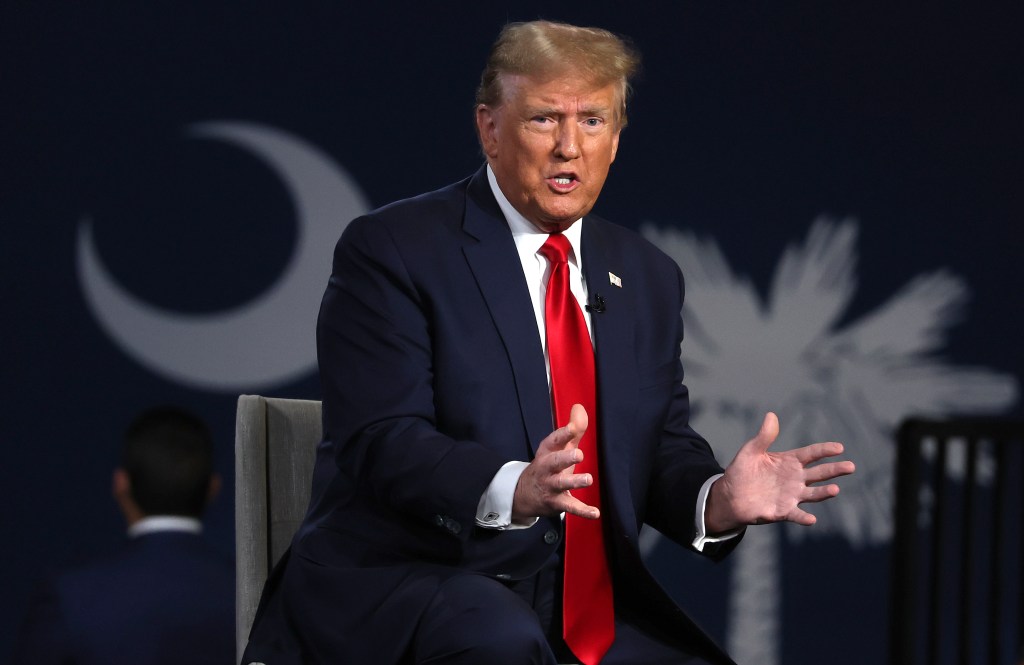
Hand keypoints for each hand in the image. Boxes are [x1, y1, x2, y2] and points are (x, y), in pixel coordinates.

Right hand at [512, 404, 600, 523]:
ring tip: (588, 479)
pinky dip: (582, 511)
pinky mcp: (556, 503)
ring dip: (574, 482)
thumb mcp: (558, 447)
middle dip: (565, 458)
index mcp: (547, 451)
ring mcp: (551, 486)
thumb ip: (572, 429)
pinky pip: (570, 507)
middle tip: (578, 454)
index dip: (563, 434)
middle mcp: (547, 468)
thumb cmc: (547, 466)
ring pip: (561, 484)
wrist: (523, 494)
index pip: (554, 440)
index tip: (572, 428)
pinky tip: (594, 512)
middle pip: (554, 461)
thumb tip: (579, 407)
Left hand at [705, 412, 855, 532]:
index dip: (824, 450)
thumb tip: (771, 415)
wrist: (730, 495)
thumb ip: (764, 436)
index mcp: (789, 462)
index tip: (839, 447)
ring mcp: (791, 496)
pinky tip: (811, 519)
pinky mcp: (782, 511)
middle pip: (819, 473)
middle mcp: (795, 479)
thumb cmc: (742, 471)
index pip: (811, 454)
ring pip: (813, 494)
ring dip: (824, 493)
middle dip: (835, 470)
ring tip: (835, 490)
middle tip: (851, 466)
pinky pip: (796, 515)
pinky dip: (804, 517)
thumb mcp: (751, 451)